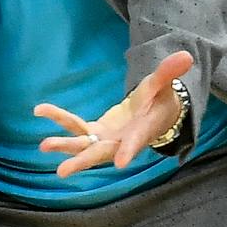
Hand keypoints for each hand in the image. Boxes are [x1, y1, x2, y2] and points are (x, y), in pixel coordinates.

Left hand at [36, 49, 194, 173]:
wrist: (152, 115)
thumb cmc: (160, 101)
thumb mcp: (164, 86)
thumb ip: (169, 72)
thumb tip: (186, 55)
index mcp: (140, 132)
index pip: (135, 143)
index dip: (128, 152)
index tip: (120, 164)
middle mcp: (120, 142)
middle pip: (100, 153)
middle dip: (82, 161)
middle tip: (63, 171)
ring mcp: (105, 140)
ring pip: (83, 145)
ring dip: (64, 145)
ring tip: (43, 145)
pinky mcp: (95, 133)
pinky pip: (75, 127)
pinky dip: (58, 120)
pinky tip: (39, 110)